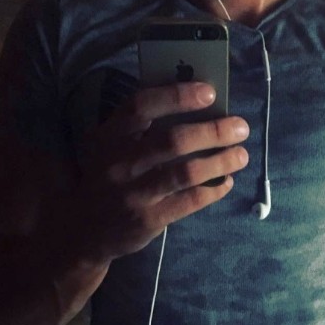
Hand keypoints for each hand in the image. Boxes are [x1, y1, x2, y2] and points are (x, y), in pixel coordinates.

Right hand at [69, 82, 248, 262]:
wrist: (83, 231)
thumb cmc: (105, 179)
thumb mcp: (108, 149)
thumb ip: (139, 129)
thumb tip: (195, 107)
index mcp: (108, 137)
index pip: (141, 106)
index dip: (177, 96)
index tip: (210, 93)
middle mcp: (118, 164)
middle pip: (173, 140)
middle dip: (213, 131)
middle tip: (241, 127)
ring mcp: (133, 194)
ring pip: (186, 172)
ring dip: (221, 161)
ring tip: (242, 155)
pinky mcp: (148, 220)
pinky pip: (190, 201)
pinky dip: (214, 190)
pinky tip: (227, 181)